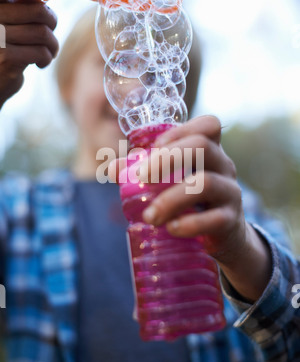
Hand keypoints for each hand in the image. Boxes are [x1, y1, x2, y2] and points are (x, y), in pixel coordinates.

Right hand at [0, 0, 58, 105]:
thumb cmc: (2, 48)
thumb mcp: (4, 22)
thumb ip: (16, 5)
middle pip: (37, 10)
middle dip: (52, 22)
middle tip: (51, 32)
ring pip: (43, 33)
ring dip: (52, 44)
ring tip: (49, 51)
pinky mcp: (6, 57)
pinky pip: (40, 51)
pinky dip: (46, 58)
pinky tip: (41, 62)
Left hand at [110, 115, 271, 301]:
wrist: (226, 236)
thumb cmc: (194, 201)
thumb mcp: (174, 182)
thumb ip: (144, 172)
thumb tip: (112, 169)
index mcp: (210, 150)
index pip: (208, 125)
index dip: (180, 130)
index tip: (154, 147)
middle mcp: (224, 166)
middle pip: (202, 146)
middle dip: (168, 158)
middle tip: (141, 177)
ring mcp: (230, 192)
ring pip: (206, 183)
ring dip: (171, 199)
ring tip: (150, 216)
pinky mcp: (230, 221)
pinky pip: (214, 219)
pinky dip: (189, 224)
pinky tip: (171, 228)